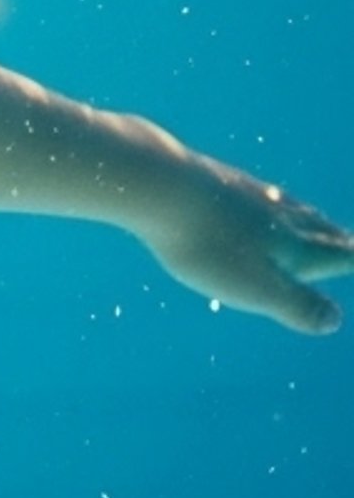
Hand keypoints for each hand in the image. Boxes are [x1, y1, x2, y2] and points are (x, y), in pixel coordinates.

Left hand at [146, 161, 349, 334]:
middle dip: (339, 240)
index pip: (339, 254)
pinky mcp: (219, 179)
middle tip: (351, 244)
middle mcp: (280, 214)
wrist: (162, 186)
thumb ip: (298, 305)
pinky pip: (257, 193)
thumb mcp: (256, 288)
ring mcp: (249, 192)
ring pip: (291, 208)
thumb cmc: (208, 246)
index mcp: (294, 244)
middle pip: (320, 229)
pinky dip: (272, 202)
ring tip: (315, 222)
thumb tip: (335, 319)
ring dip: (310, 219)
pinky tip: (255, 198)